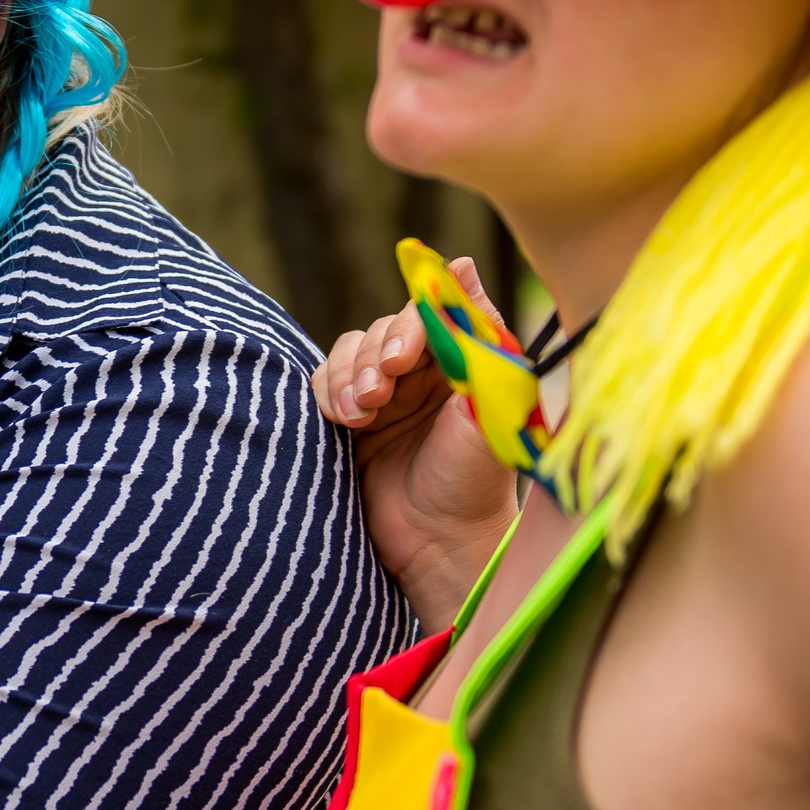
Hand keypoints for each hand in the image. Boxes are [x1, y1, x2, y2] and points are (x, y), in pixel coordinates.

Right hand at [315, 254, 518, 632]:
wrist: (439, 546)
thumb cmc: (476, 481)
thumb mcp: (486, 404)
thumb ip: (474, 335)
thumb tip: (462, 262)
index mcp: (461, 360)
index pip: (425, 314)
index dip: (407, 327)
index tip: (401, 359)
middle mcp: (423, 372)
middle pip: (379, 330)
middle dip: (372, 358)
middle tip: (379, 395)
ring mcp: (384, 396)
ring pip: (346, 353)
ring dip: (348, 377)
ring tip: (361, 416)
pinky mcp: (351, 421)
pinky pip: (323, 384)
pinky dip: (328, 394)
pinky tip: (345, 422)